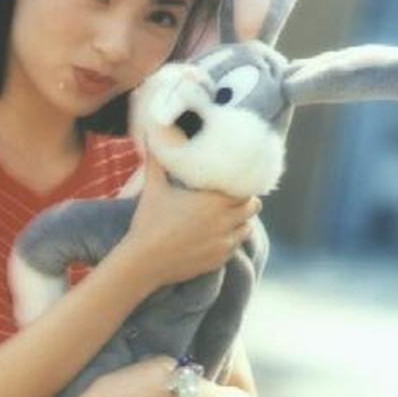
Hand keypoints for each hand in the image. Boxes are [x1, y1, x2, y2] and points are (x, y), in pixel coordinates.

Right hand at [124, 154, 261, 286]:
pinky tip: (218, 234)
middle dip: (245, 200)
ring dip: (241, 220)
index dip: (243, 183)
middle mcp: (224, 221)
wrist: (144, 262)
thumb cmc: (148, 222)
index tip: (236, 179)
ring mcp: (224, 242)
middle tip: (234, 196)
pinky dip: (231, 238)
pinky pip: (236, 245)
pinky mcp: (219, 259)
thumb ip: (156, 161)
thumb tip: (149, 134)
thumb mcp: (153, 188)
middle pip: (253, 206)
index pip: (245, 187)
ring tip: (228, 215)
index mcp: (213, 200)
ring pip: (247, 227)